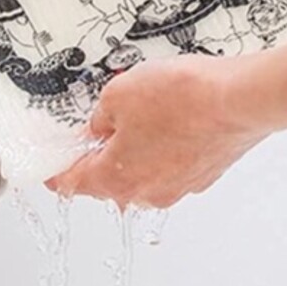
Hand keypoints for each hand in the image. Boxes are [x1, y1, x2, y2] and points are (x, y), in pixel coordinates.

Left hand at [48, 55, 260, 207]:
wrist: (237, 99)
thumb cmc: (182, 98)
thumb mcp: (118, 93)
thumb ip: (100, 114)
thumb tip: (100, 124)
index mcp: (117, 178)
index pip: (73, 184)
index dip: (56, 172)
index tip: (49, 170)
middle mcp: (148, 192)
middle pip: (109, 179)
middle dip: (101, 153)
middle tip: (99, 124)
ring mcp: (179, 185)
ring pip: (144, 169)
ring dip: (137, 146)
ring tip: (146, 109)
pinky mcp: (204, 172)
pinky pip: (173, 161)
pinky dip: (166, 144)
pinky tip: (173, 115)